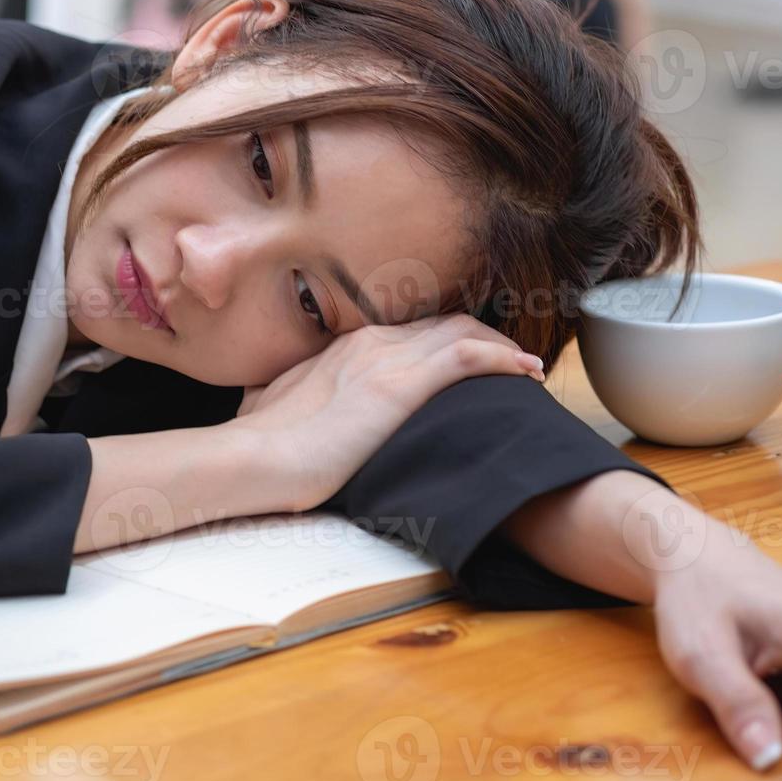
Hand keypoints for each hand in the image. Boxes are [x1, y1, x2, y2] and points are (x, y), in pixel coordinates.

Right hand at [231, 313, 544, 512]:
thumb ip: (288, 395)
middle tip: (509, 363)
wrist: (254, 459)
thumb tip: (276, 406)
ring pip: (461, 328)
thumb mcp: (270, 405)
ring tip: (527, 369)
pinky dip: (503, 358)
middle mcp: (367, 341)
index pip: (408, 327)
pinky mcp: (400, 386)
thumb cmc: (256, 444)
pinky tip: (527, 371)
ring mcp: (385, 359)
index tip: (466, 359)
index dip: (444, 337)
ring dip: (501, 346)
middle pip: (441, 321)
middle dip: (482, 336)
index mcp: (342, 346)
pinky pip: (467, 354)